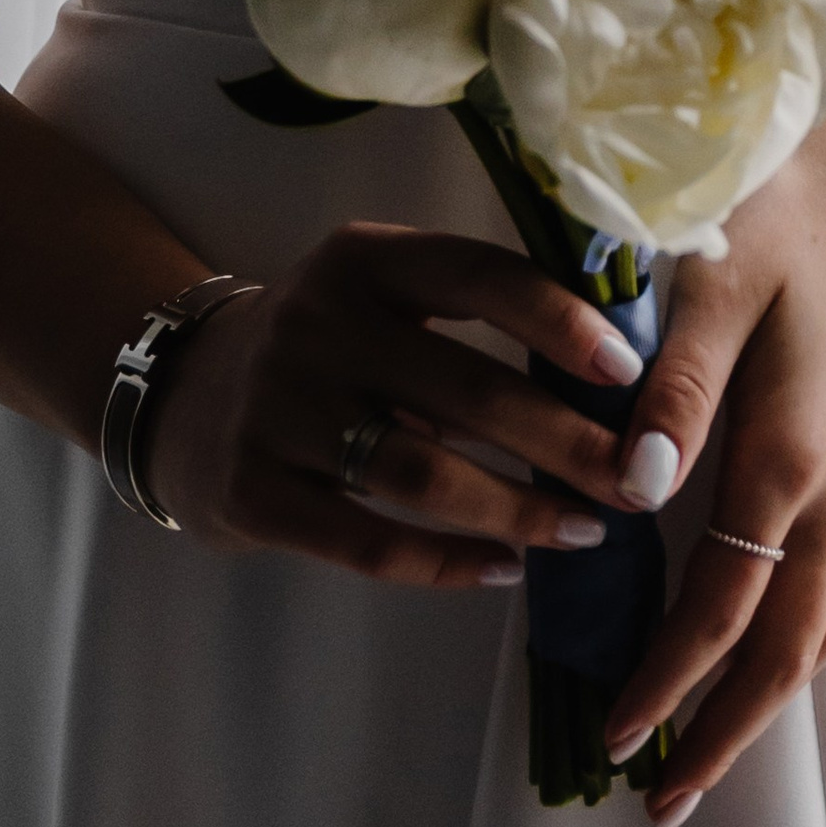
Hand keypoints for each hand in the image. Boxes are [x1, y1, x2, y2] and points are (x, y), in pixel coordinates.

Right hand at [144, 221, 663, 587]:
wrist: (189, 394)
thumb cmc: (332, 343)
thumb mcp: (383, 293)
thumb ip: (472, 312)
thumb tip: (613, 367)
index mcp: (366, 257)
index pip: (478, 275)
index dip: (558, 321)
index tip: (630, 372)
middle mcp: (319, 323)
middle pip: (466, 388)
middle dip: (565, 442)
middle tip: (635, 481)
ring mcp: (279, 409)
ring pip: (423, 473)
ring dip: (517, 508)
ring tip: (585, 530)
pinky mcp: (252, 490)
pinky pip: (367, 540)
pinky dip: (445, 562)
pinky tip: (504, 569)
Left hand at [601, 115, 825, 826]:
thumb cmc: (795, 200)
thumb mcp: (719, 270)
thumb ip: (674, 387)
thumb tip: (632, 492)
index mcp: (793, 453)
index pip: (723, 607)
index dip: (668, 679)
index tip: (617, 736)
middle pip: (788, 649)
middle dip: (727, 730)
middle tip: (666, 800)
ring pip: (824, 625)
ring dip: (768, 698)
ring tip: (712, 751)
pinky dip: (802, 641)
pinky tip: (770, 649)